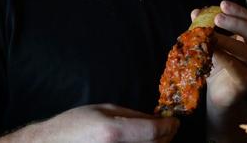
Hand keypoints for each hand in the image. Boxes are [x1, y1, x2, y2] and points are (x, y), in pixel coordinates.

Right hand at [4, 104, 178, 142]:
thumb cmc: (72, 126)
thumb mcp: (104, 110)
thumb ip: (134, 116)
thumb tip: (159, 119)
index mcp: (112, 133)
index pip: (155, 131)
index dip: (170, 126)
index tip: (174, 121)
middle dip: (166, 136)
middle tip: (168, 128)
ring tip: (155, 136)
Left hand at [191, 1, 246, 109]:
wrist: (218, 95)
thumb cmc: (218, 67)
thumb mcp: (211, 44)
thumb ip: (206, 28)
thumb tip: (196, 12)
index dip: (237, 11)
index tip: (222, 4)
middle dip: (234, 23)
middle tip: (216, 18)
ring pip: (243, 50)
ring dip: (225, 40)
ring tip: (209, 35)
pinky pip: (236, 67)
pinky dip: (223, 57)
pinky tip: (211, 52)